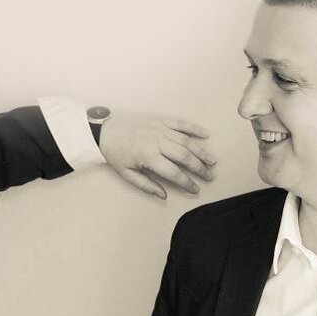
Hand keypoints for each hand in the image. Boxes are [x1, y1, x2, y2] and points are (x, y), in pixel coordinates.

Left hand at [99, 113, 215, 198]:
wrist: (104, 131)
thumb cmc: (115, 153)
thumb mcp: (126, 174)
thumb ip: (146, 185)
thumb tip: (163, 195)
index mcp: (148, 156)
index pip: (174, 173)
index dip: (187, 182)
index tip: (195, 189)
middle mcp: (157, 141)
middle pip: (184, 156)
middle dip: (199, 168)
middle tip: (209, 176)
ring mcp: (159, 129)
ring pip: (186, 141)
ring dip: (201, 151)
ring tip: (212, 161)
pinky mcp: (160, 120)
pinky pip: (180, 123)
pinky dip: (194, 128)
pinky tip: (205, 135)